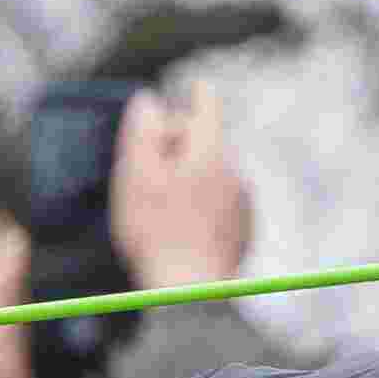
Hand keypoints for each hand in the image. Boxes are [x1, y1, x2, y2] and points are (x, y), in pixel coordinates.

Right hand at [105, 87, 251, 290]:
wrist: (190, 292)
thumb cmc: (156, 232)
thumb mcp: (135, 175)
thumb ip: (141, 132)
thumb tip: (148, 100)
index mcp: (209, 152)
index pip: (206, 106)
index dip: (196, 95)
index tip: (196, 86)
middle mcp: (233, 172)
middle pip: (205, 142)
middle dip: (179, 146)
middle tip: (147, 167)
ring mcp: (242, 204)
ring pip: (212, 175)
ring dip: (190, 178)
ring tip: (160, 206)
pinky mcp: (243, 231)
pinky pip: (220, 205)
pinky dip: (202, 206)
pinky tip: (180, 228)